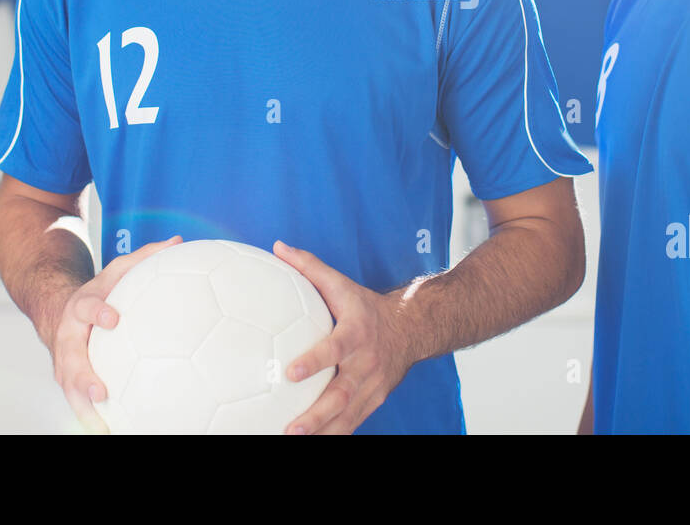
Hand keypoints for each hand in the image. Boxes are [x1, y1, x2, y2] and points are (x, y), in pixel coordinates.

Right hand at [50, 234, 182, 432]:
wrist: (59, 310)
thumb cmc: (100, 291)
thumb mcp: (117, 270)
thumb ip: (145, 256)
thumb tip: (178, 241)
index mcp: (81, 309)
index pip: (86, 308)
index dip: (97, 313)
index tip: (112, 318)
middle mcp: (68, 339)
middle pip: (70, 360)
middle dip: (83, 377)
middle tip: (101, 392)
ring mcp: (65, 363)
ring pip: (69, 389)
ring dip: (83, 409)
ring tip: (102, 427)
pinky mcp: (69, 381)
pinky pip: (78, 402)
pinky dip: (90, 419)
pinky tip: (111, 432)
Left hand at [273, 240, 416, 434]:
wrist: (412, 328)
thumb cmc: (367, 307)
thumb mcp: (341, 284)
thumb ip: (309, 267)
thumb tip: (278, 247)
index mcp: (356, 333)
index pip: (335, 349)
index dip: (314, 361)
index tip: (290, 373)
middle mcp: (366, 363)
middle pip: (343, 393)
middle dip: (318, 414)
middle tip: (291, 427)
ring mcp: (373, 386)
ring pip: (348, 415)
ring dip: (323, 431)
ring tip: (294, 440)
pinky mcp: (374, 401)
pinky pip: (353, 422)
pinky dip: (334, 434)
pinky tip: (311, 442)